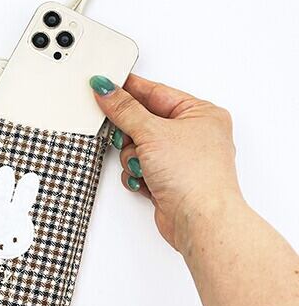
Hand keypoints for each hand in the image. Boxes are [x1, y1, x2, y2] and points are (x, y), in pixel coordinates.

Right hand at [90, 74, 242, 250]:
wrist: (200, 220)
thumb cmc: (195, 176)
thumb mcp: (152, 132)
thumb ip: (124, 110)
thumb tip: (107, 91)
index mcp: (200, 113)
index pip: (155, 92)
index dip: (128, 89)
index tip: (105, 84)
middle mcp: (193, 134)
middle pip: (144, 120)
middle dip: (131, 133)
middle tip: (125, 135)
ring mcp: (180, 159)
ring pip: (138, 146)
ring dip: (133, 157)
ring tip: (143, 165)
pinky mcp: (169, 180)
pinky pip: (140, 166)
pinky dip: (137, 173)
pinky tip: (145, 179)